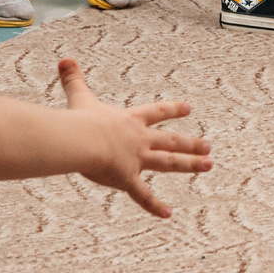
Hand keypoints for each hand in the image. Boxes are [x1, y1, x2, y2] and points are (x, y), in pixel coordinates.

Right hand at [56, 57, 209, 217]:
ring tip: (209, 166)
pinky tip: (168, 213)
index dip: (172, 110)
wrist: (81, 140)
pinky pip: (143, 195)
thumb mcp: (80, 96)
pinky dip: (155, 205)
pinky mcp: (128, 179)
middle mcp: (139, 140)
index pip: (156, 113)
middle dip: (190, 143)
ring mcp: (137, 160)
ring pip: (169, 163)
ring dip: (190, 165)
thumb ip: (74, 79)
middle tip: (208, 146)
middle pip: (170, 141)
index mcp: (131, 121)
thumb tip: (64, 59)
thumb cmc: (80, 119)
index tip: (188, 108)